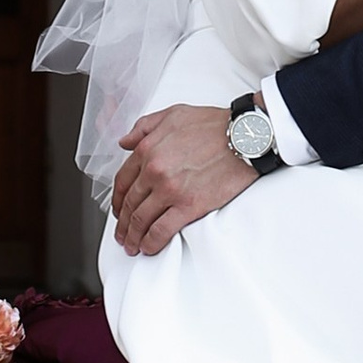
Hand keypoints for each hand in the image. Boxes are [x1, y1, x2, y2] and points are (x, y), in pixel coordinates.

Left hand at [112, 103, 255, 253]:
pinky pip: (161, 231)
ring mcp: (170, 190)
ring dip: (133, 237)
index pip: (123, 181)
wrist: (245, 137)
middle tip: (122, 233)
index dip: (117, 200)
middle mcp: (154, 171)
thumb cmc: (214, 125)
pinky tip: (148, 247)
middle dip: (123, 224)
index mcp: (148, 149)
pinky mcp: (189, 206)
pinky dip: (151, 243)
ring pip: (141, 220)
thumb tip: (124, 142)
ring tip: (132, 245)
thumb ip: (144, 127)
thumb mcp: (173, 114)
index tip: (119, 210)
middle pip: (130, 204)